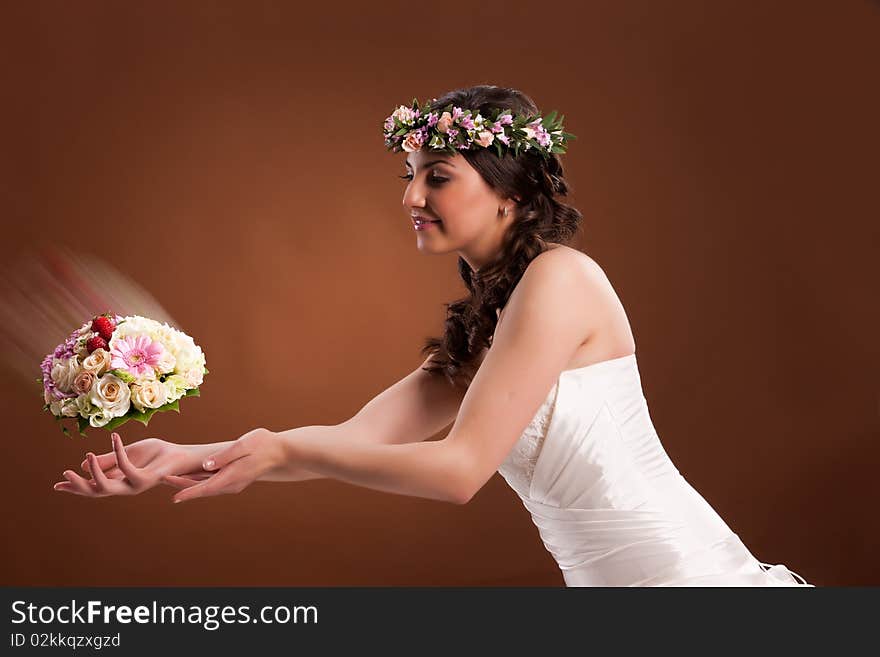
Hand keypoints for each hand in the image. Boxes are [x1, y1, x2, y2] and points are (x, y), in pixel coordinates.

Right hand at [53, 432, 214, 496]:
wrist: (179, 455)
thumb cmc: (156, 455)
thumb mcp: (127, 453)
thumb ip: (108, 460)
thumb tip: (83, 464)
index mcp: (118, 481)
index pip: (92, 487)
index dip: (74, 487)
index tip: (56, 484)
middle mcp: (125, 486)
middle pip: (95, 492)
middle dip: (78, 486)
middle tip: (63, 475)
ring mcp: (135, 484)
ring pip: (107, 486)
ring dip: (94, 472)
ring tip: (86, 456)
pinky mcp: (146, 478)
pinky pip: (126, 467)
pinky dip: (118, 452)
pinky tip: (114, 437)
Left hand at [165, 427, 284, 502]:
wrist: (280, 452)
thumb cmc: (262, 444)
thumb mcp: (243, 445)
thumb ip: (224, 456)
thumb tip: (206, 465)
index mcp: (232, 476)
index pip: (206, 487)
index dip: (189, 492)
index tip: (174, 498)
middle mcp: (231, 484)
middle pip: (203, 489)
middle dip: (182, 486)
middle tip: (161, 480)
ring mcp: (233, 483)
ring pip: (206, 487)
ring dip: (189, 485)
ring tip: (169, 479)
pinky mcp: (233, 480)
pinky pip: (212, 484)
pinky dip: (199, 482)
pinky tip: (189, 478)